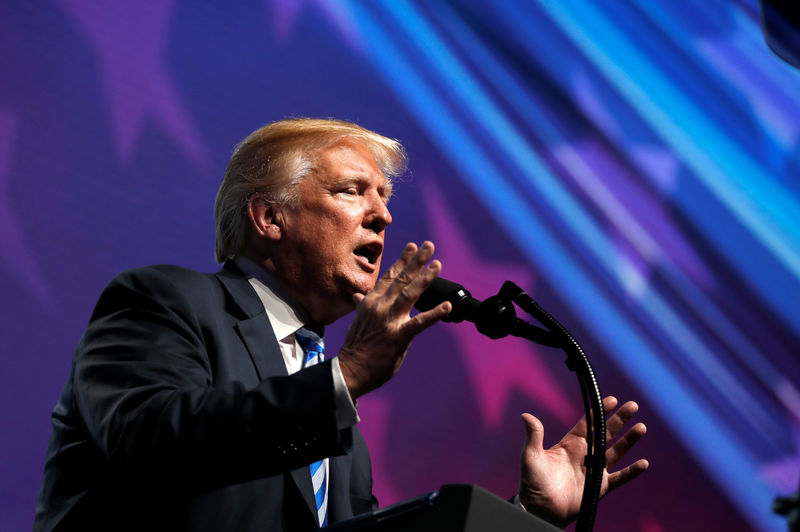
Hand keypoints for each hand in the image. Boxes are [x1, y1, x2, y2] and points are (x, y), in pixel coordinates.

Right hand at [338, 241, 450, 398]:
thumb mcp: (358, 321)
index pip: (389, 276)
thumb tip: (358, 296)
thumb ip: (362, 307)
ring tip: (437, 265)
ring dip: (425, 278)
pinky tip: (447, 306)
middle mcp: (380, 306)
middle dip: (417, 261)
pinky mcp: (398, 336)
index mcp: (371, 302)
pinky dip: (434, 314)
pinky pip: (419, 323)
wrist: (350, 369)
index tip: (413, 246)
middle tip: (429, 245)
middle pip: (401, 279)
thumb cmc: (356, 347)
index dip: (402, 260)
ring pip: (409, 294)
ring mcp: (389, 320)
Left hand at [518, 396, 648, 527]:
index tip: (611, 399)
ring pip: (616, 452)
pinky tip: (643, 463)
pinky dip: (631, 472)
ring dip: (629, 440)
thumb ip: (534, 435)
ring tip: (641, 427)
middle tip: (632, 406)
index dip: (600, 412)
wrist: (540, 509)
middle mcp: (585, 454)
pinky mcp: (599, 487)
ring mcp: (594, 470)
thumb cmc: (532, 482)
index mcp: (570, 444)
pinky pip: (619, 478)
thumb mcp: (531, 456)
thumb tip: (526, 415)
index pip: (588, 424)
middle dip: (619, 419)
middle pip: (606, 433)